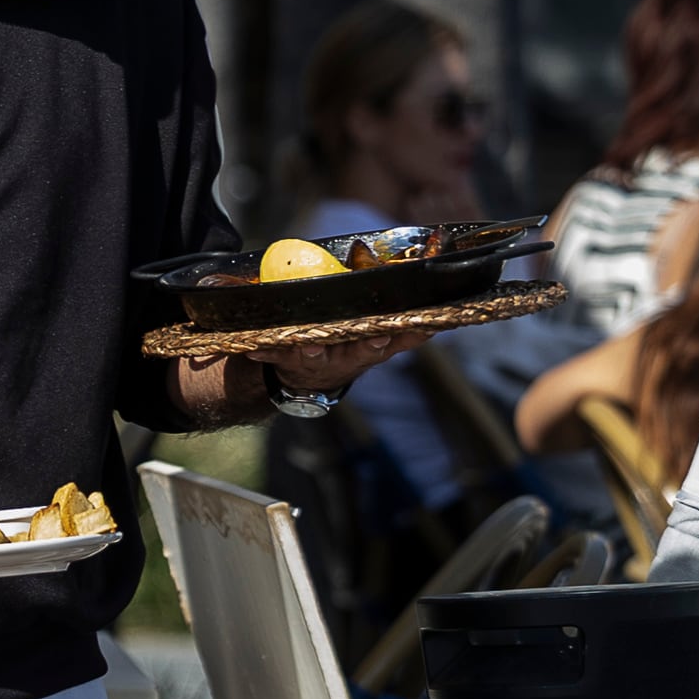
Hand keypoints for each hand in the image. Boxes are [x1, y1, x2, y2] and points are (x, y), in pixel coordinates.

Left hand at [271, 324, 448, 397]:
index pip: (399, 340)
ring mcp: (318, 362)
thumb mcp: (377, 346)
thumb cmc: (345, 349)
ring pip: (318, 355)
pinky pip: (274, 355)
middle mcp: (348, 359)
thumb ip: (406, 335)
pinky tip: (252, 348)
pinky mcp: (287, 362)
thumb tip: (447, 316)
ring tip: (311, 344)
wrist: (302, 381)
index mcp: (372, 347)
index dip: (411, 336)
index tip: (424, 327)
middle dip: (370, 345)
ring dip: (314, 351)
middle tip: (376, 337)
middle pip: (363, 352)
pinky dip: (264, 351)